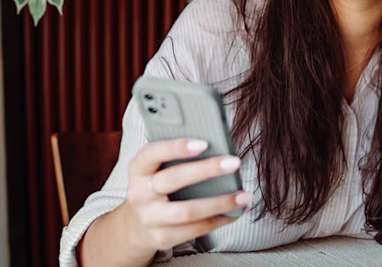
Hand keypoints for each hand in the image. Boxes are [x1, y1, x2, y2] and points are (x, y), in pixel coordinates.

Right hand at [124, 138, 251, 251]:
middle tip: (234, 163)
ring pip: (188, 210)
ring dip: (221, 202)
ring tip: (244, 195)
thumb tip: (216, 148)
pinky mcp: (162, 238)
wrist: (137, 225)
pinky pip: (194, 229)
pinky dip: (218, 220)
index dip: (176, 147)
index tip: (203, 143)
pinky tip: (233, 212)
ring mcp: (149, 218)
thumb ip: (176, 157)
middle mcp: (139, 194)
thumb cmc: (157, 186)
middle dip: (207, 170)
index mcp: (138, 169)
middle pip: (174, 179)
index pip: (152, 153)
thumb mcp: (157, 169)